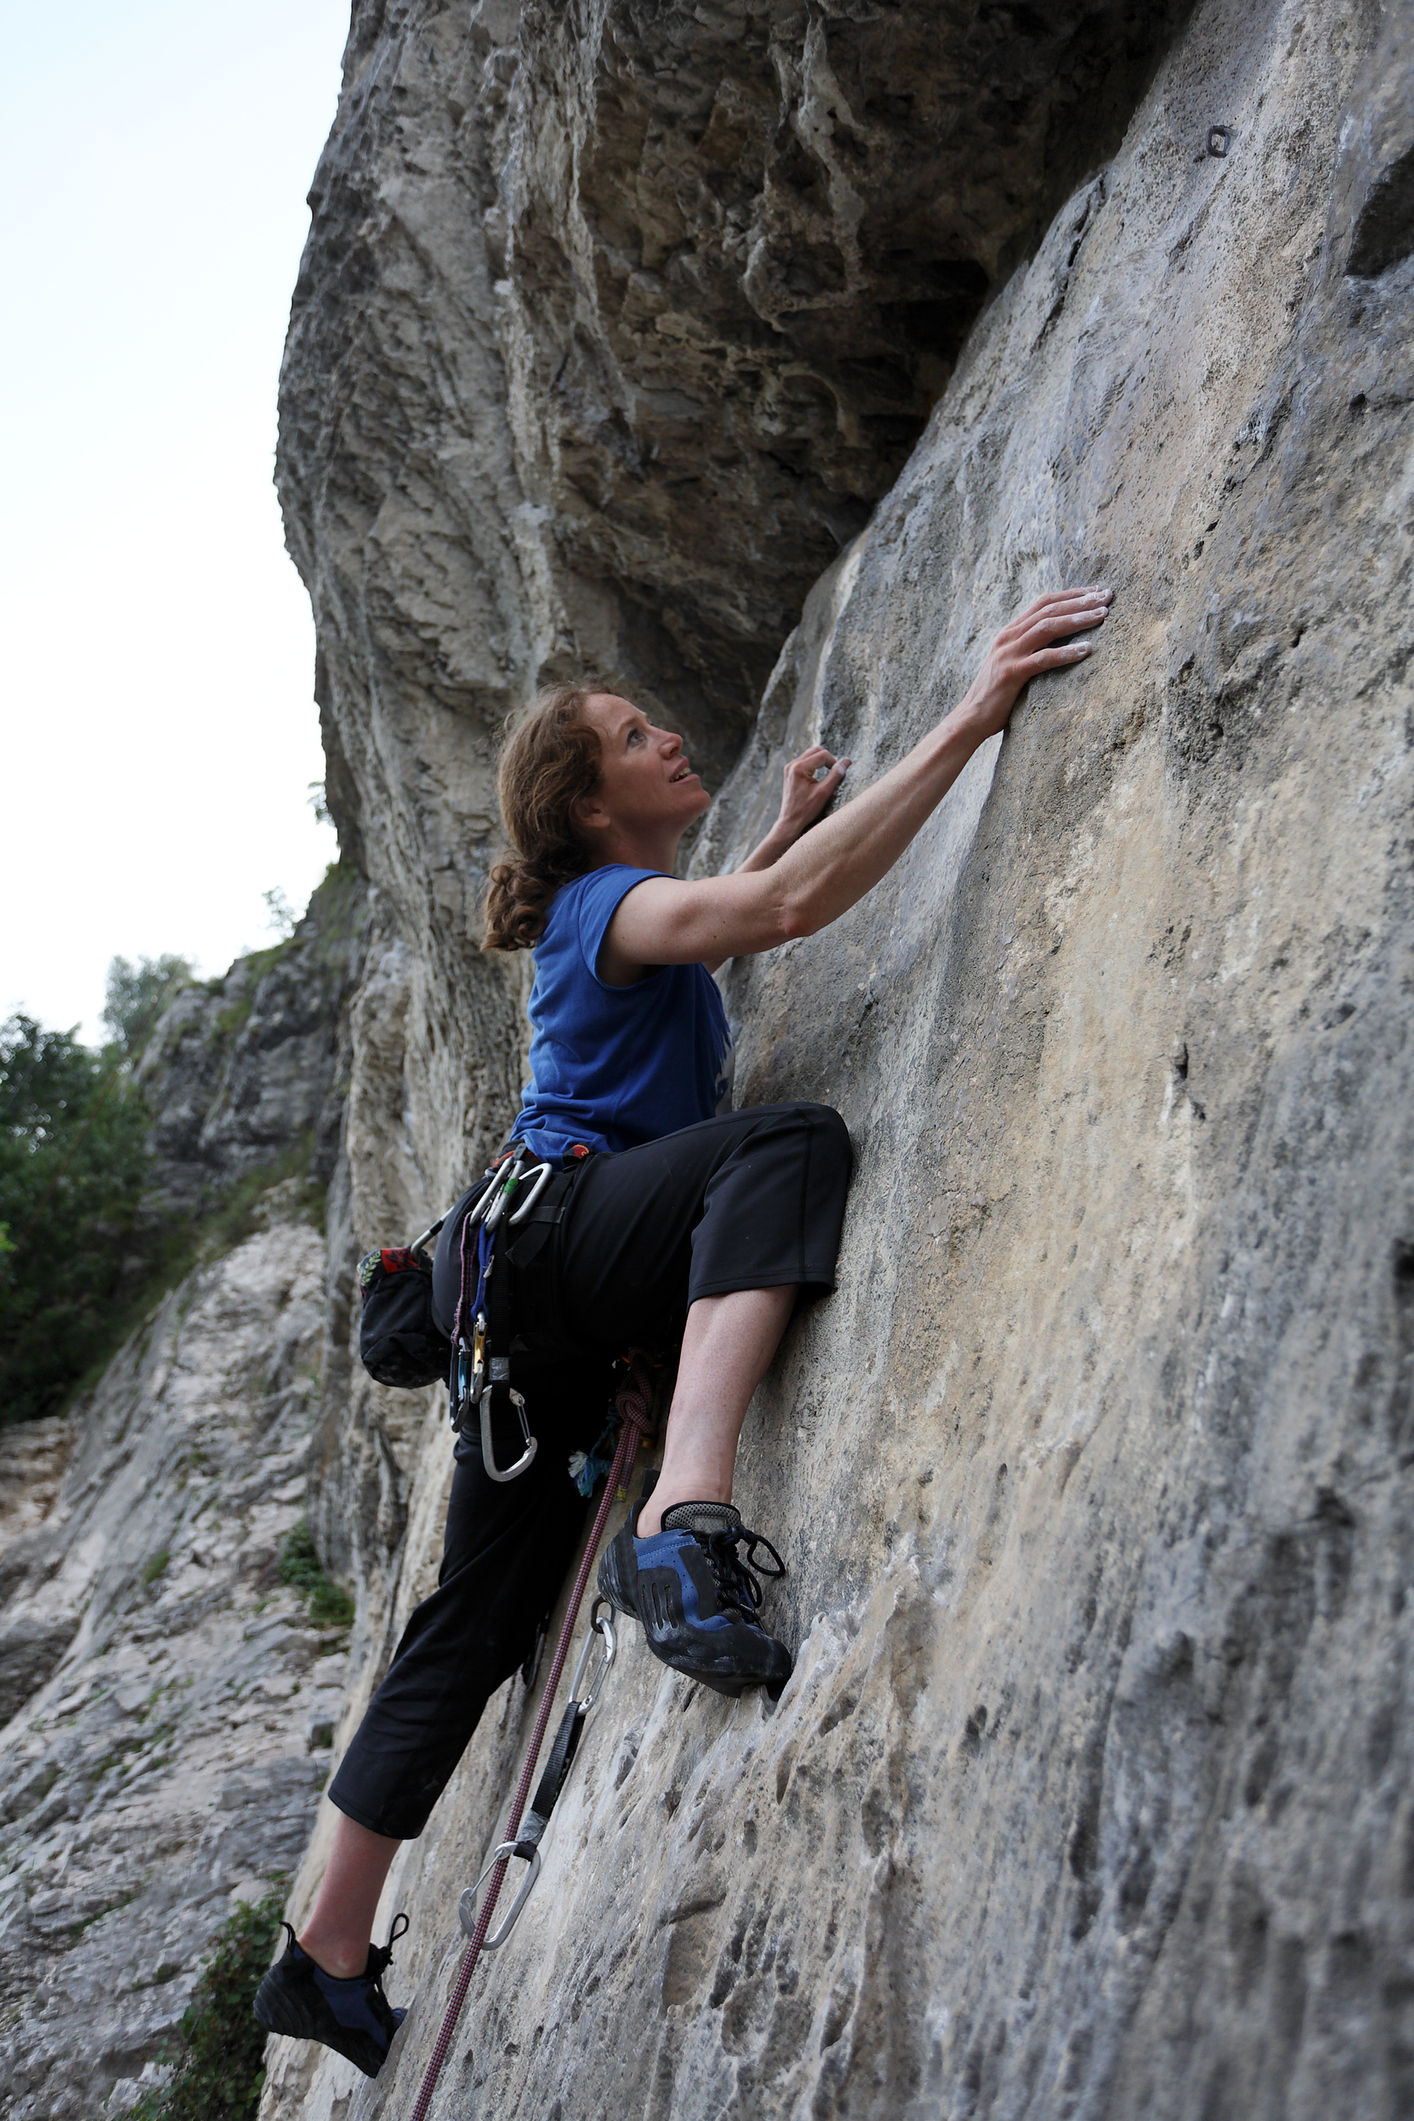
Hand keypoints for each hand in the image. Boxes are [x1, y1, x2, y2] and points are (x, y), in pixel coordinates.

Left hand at [773, 744, 851, 844]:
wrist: (790, 820)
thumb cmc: (806, 810)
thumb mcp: (824, 792)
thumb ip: (836, 774)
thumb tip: (846, 761)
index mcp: (799, 768)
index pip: (823, 755)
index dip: (834, 762)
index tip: (838, 774)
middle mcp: (792, 764)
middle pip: (816, 750)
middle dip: (828, 759)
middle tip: (834, 772)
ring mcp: (789, 767)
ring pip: (811, 754)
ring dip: (821, 761)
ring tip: (826, 775)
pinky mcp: (790, 771)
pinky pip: (805, 760)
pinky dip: (814, 765)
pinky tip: (817, 777)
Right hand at [956, 586, 1111, 741]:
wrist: (970, 718)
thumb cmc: (997, 694)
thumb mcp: (1012, 662)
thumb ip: (1029, 648)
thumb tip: (1058, 642)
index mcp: (1010, 631)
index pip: (1043, 602)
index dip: (1071, 594)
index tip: (1096, 590)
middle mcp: (1009, 636)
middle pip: (1049, 609)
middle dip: (1081, 601)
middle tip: (1107, 595)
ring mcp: (1009, 653)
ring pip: (1048, 627)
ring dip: (1078, 619)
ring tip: (1103, 615)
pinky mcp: (1012, 673)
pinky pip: (1044, 658)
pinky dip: (1067, 652)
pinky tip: (1087, 650)